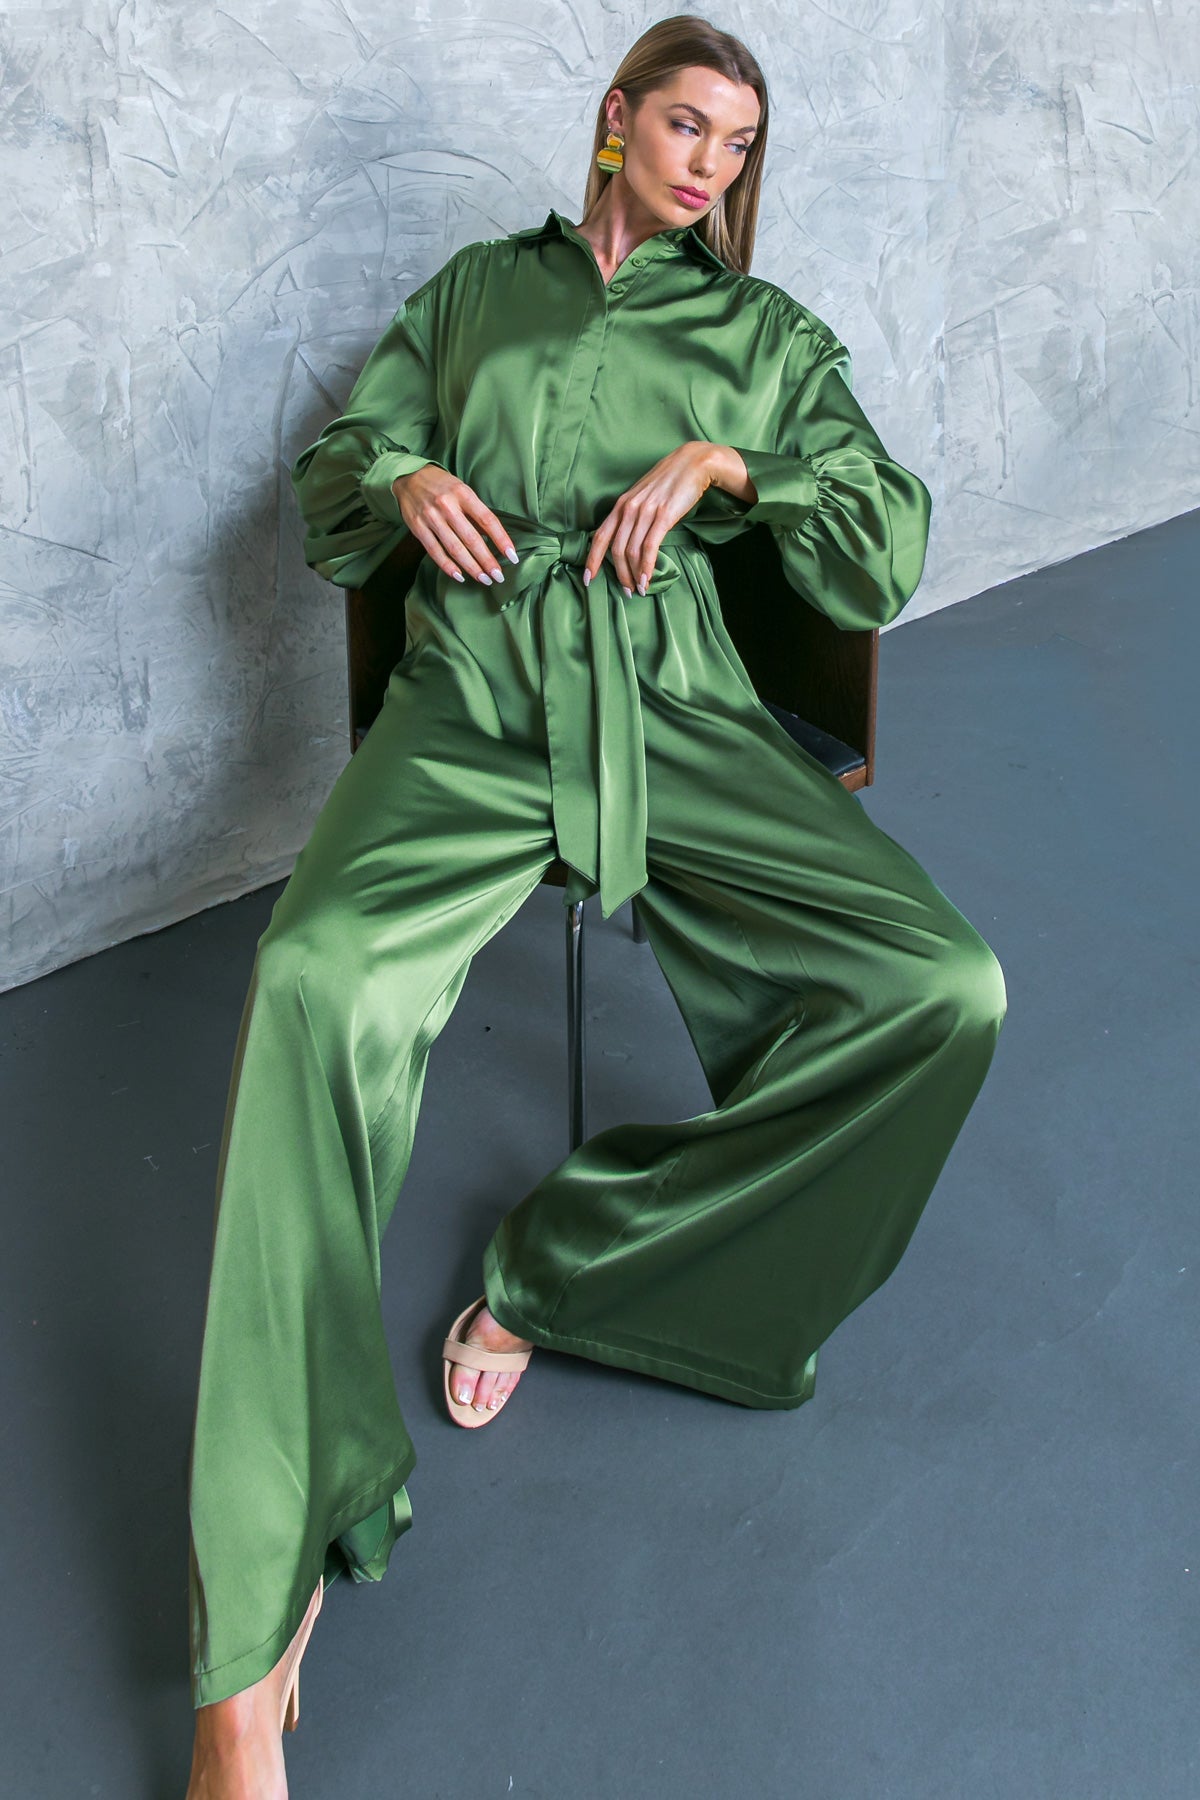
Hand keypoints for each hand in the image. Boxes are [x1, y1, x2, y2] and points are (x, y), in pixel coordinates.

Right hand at [393, 465, 519, 586]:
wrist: (408, 477)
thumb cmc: (441, 485)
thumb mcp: (462, 491)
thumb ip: (475, 513)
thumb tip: (492, 539)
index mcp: (463, 493)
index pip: (487, 520)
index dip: (501, 540)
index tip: (512, 556)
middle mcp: (447, 505)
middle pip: (472, 539)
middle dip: (487, 561)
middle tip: (498, 576)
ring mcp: (431, 517)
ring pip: (455, 548)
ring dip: (471, 567)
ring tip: (484, 579)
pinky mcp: (418, 528)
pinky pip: (435, 551)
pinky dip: (448, 566)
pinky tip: (460, 576)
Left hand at [583, 443, 741, 594]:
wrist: (694, 463)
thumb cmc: (670, 481)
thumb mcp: (644, 496)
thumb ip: (634, 515)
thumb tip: (630, 539)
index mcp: (622, 504)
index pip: (600, 536)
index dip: (592, 560)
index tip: (589, 579)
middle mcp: (629, 508)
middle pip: (616, 550)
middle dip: (619, 575)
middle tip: (626, 592)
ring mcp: (645, 512)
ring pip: (632, 552)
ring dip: (634, 575)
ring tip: (639, 590)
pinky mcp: (663, 516)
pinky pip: (649, 547)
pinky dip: (647, 567)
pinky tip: (648, 579)